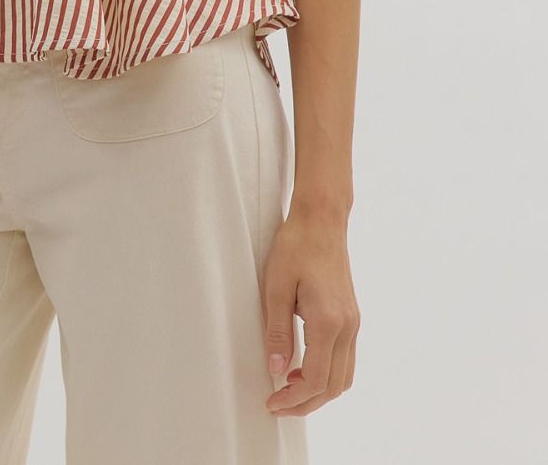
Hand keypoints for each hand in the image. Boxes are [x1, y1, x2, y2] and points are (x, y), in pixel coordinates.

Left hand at [261, 206, 360, 416]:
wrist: (322, 219)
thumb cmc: (297, 246)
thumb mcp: (276, 287)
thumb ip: (277, 332)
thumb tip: (276, 370)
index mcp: (328, 322)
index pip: (316, 379)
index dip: (294, 399)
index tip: (272, 403)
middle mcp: (347, 326)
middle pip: (334, 386)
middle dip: (307, 403)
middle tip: (278, 405)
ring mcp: (353, 322)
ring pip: (344, 376)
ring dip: (319, 390)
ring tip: (289, 388)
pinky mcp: (351, 315)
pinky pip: (345, 358)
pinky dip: (328, 373)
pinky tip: (304, 366)